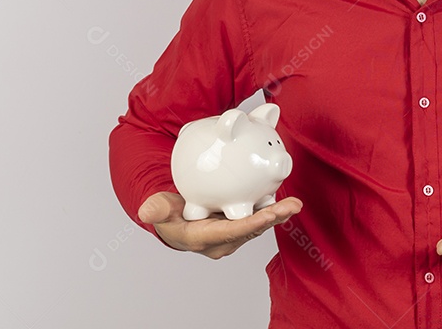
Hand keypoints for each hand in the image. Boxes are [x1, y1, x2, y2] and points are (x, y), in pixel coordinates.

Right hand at [138, 191, 301, 259]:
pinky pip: (258, 218)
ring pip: (258, 226)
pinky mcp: (240, 227)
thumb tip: (146, 211)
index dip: (250, 224)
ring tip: (295, 204)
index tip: (268, 215)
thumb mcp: (159, 210)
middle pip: (250, 230)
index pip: (230, 232)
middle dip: (272, 219)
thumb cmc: (168, 214)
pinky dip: (272, 210)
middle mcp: (222, 241)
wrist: (175, 221)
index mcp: (203, 238)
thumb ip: (156, 209)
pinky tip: (287, 199)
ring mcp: (232, 236)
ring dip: (277, 216)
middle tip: (292, 206)